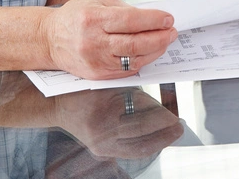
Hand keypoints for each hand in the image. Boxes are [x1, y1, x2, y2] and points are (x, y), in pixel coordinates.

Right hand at [42, 0, 178, 79]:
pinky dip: (142, 61)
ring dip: (155, 50)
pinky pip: (126, 70)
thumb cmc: (74, 17)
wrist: (50, 39)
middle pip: (136, 43)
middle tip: (172, 31)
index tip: (168, 19)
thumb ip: (124, 9)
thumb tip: (151, 17)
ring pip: (134, 59)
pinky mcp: (97, 75)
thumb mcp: (97, 2)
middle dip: (160, 37)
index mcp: (93, 19)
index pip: (131, 21)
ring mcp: (95, 61)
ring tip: (164, 41)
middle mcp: (93, 42)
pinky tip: (149, 52)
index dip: (154, 20)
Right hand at [55, 87, 183, 159]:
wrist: (58, 105)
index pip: (141, 114)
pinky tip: (159, 142)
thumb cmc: (87, 90)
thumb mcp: (111, 85)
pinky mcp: (101, 151)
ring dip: (160, 141)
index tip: (175, 116)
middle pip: (141, 132)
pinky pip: (130, 153)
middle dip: (164, 129)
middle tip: (179, 126)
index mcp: (105, 109)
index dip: (161, 116)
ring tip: (174, 135)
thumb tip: (164, 108)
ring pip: (138, 147)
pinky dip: (147, 148)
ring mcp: (100, 144)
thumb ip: (135, 96)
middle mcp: (102, 130)